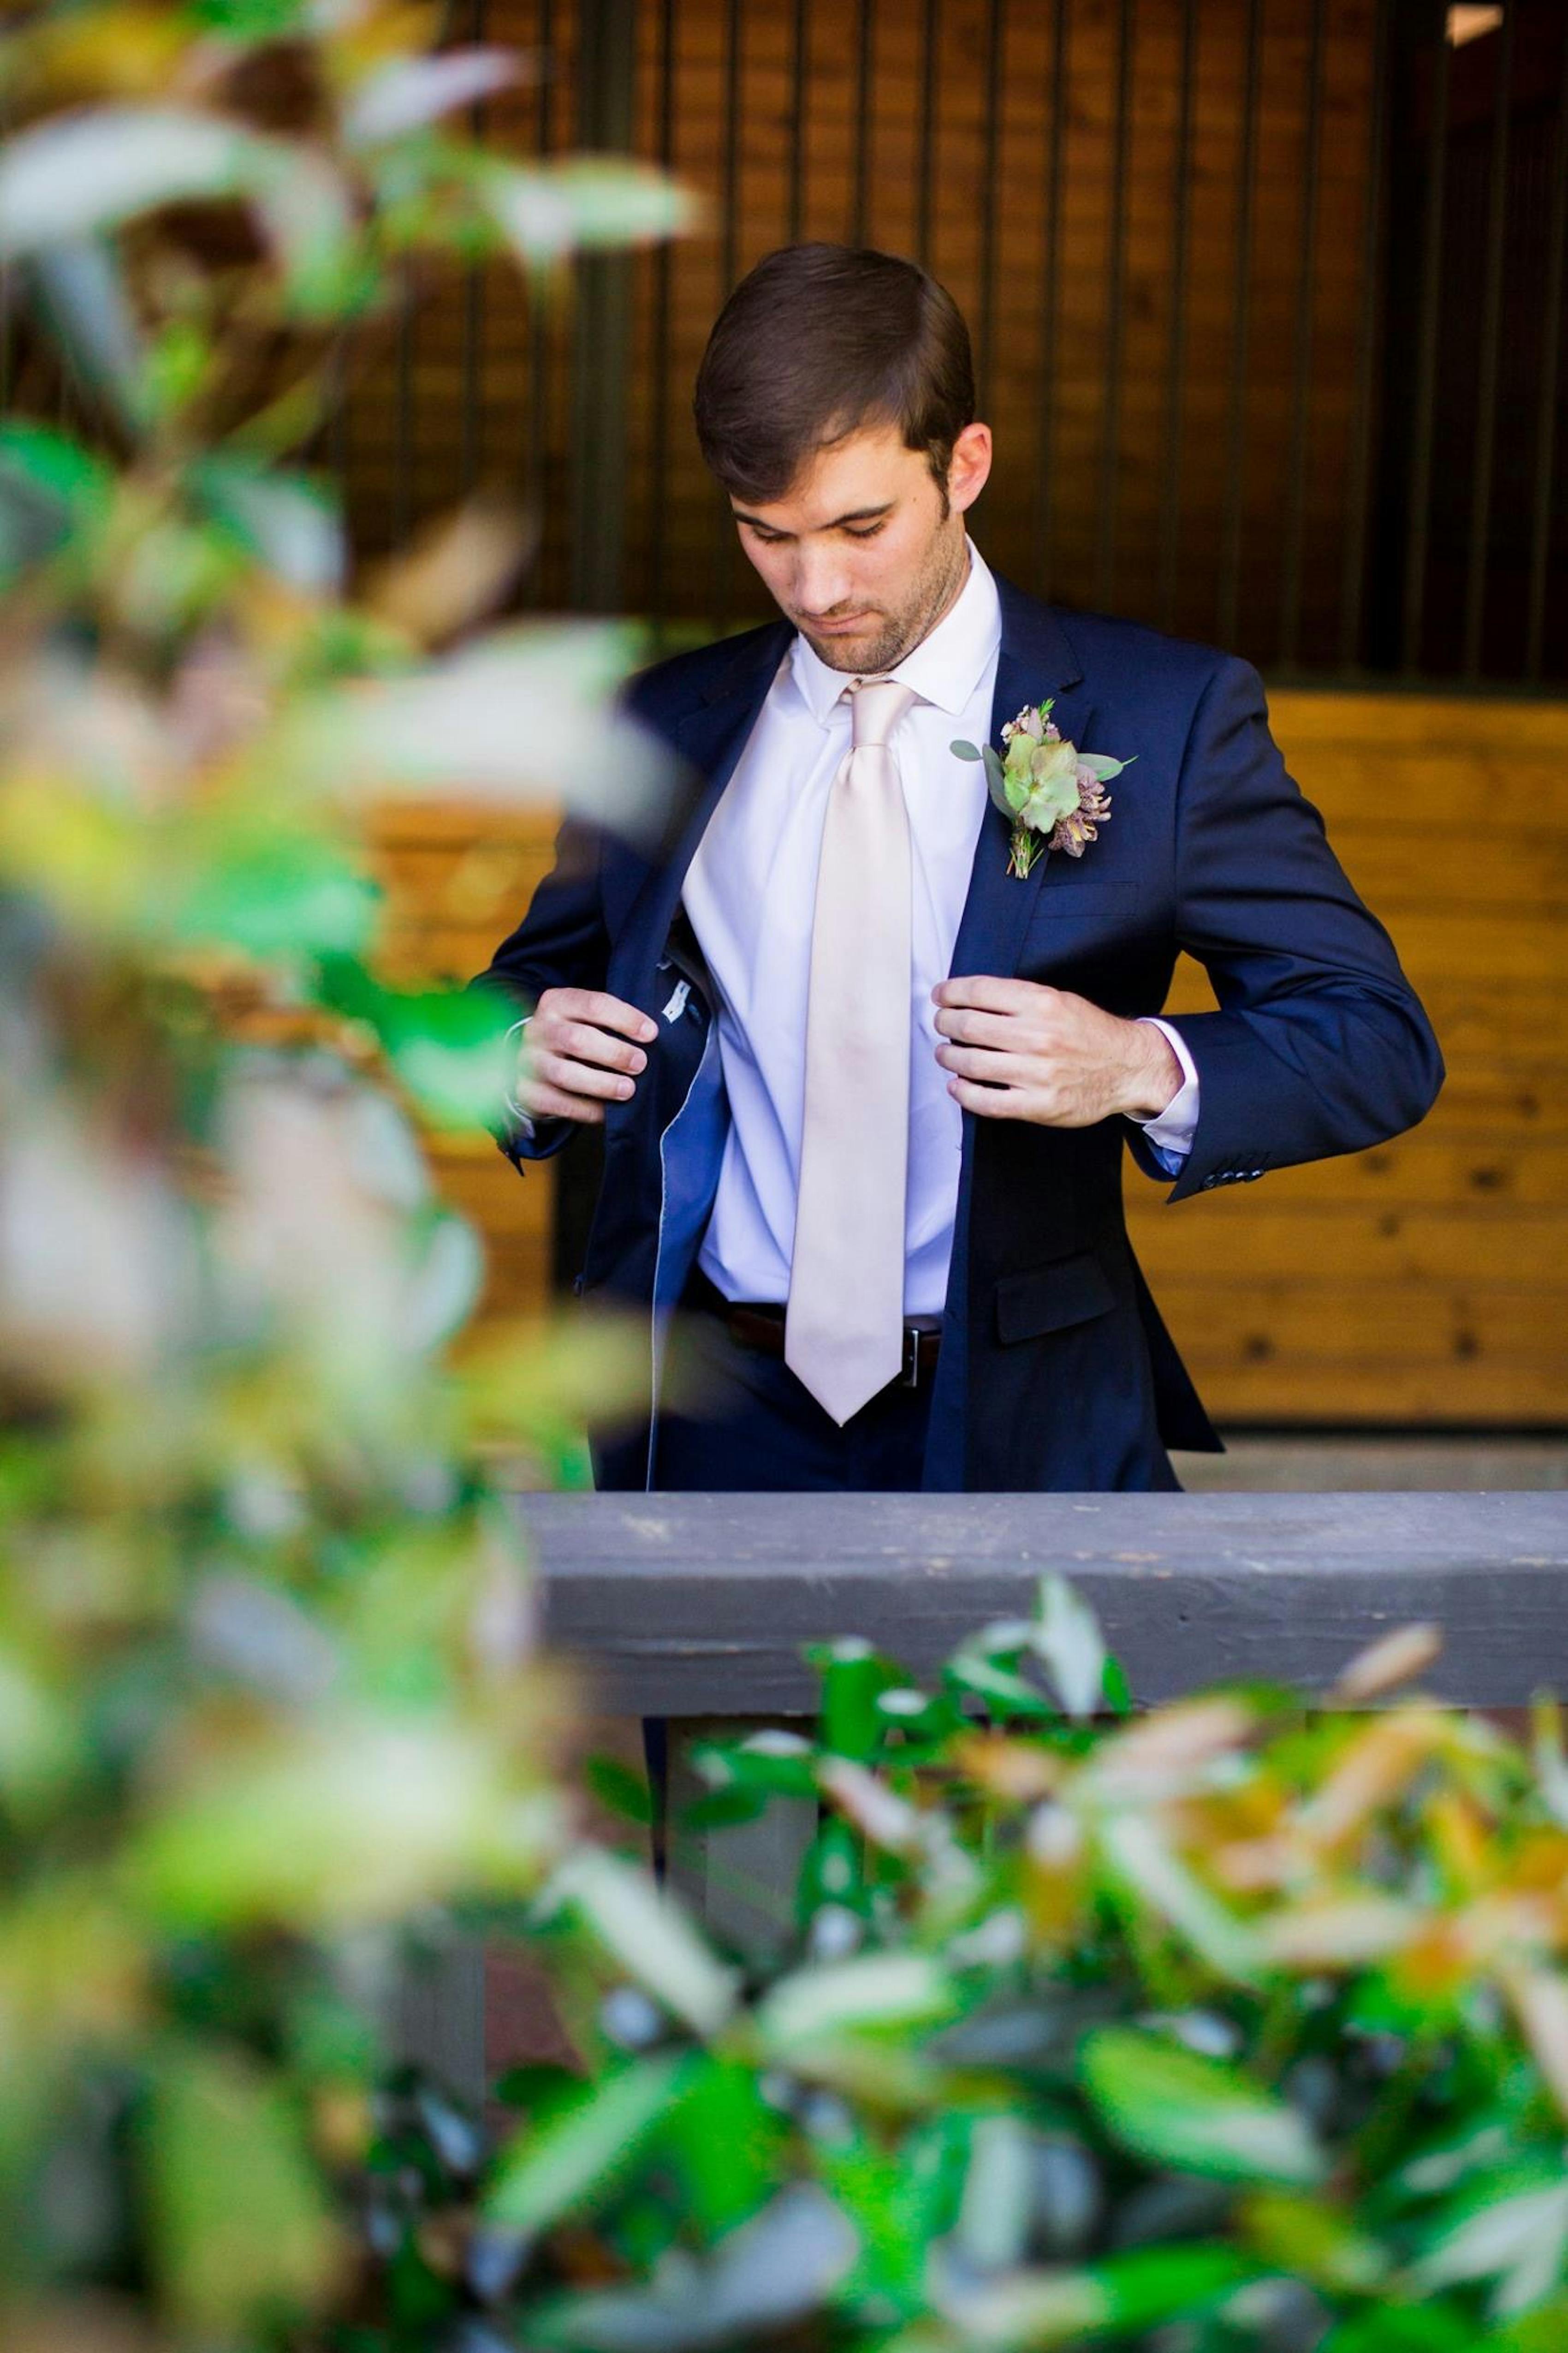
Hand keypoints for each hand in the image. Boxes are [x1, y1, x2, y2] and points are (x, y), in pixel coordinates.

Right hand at [517, 989, 657, 1124]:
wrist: (534, 1060)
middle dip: (615, 1053)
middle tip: (640, 1064)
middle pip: (577, 1039)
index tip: (651, 1033)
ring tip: (628, 1089)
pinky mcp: (527, 1091)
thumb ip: (612, 1021)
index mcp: (557, 1003)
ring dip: (602, 1083)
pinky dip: (587, 1109)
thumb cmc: (574, 1035)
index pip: (594, 1004)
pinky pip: (559, 1103)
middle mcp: (539, 1030)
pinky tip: (607, 1111)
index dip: (626, 1019)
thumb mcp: (587, 1017)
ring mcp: (529, 1061)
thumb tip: (651, 1036)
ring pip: (565, 1073)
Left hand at [933, 976, 1182, 1126]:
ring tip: (946, 1053)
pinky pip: (986, 1101)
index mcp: (1042, 1003)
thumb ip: (1020, 999)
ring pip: (970, 1063)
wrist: (1127, 1067)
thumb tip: (971, 998)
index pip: (979, 992)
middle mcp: (1037, 1036)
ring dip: (948, 1056)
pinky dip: (963, 1092)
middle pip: (968, 1026)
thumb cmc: (1090, 1033)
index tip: (940, 996)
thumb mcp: (1061, 1000)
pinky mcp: (1037, 1104)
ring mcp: (1036, 1073)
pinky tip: (957, 1085)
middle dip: (945, 1023)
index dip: (950, 993)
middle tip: (942, 1023)